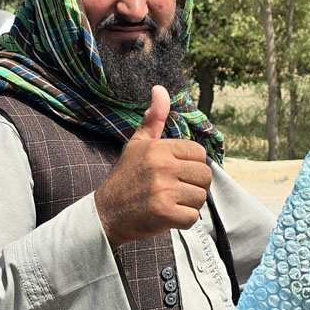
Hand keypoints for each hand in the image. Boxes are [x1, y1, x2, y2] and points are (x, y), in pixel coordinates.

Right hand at [95, 85, 212, 248]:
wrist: (106, 213)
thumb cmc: (125, 177)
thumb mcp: (137, 144)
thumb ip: (153, 118)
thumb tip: (160, 89)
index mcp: (159, 149)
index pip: (199, 154)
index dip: (191, 165)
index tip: (175, 173)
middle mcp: (162, 167)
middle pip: (204, 176)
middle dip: (194, 186)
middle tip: (175, 190)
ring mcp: (163, 190)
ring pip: (200, 198)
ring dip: (189, 204)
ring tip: (170, 202)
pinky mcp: (164, 213)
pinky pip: (192, 217)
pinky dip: (183, 220)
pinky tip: (168, 216)